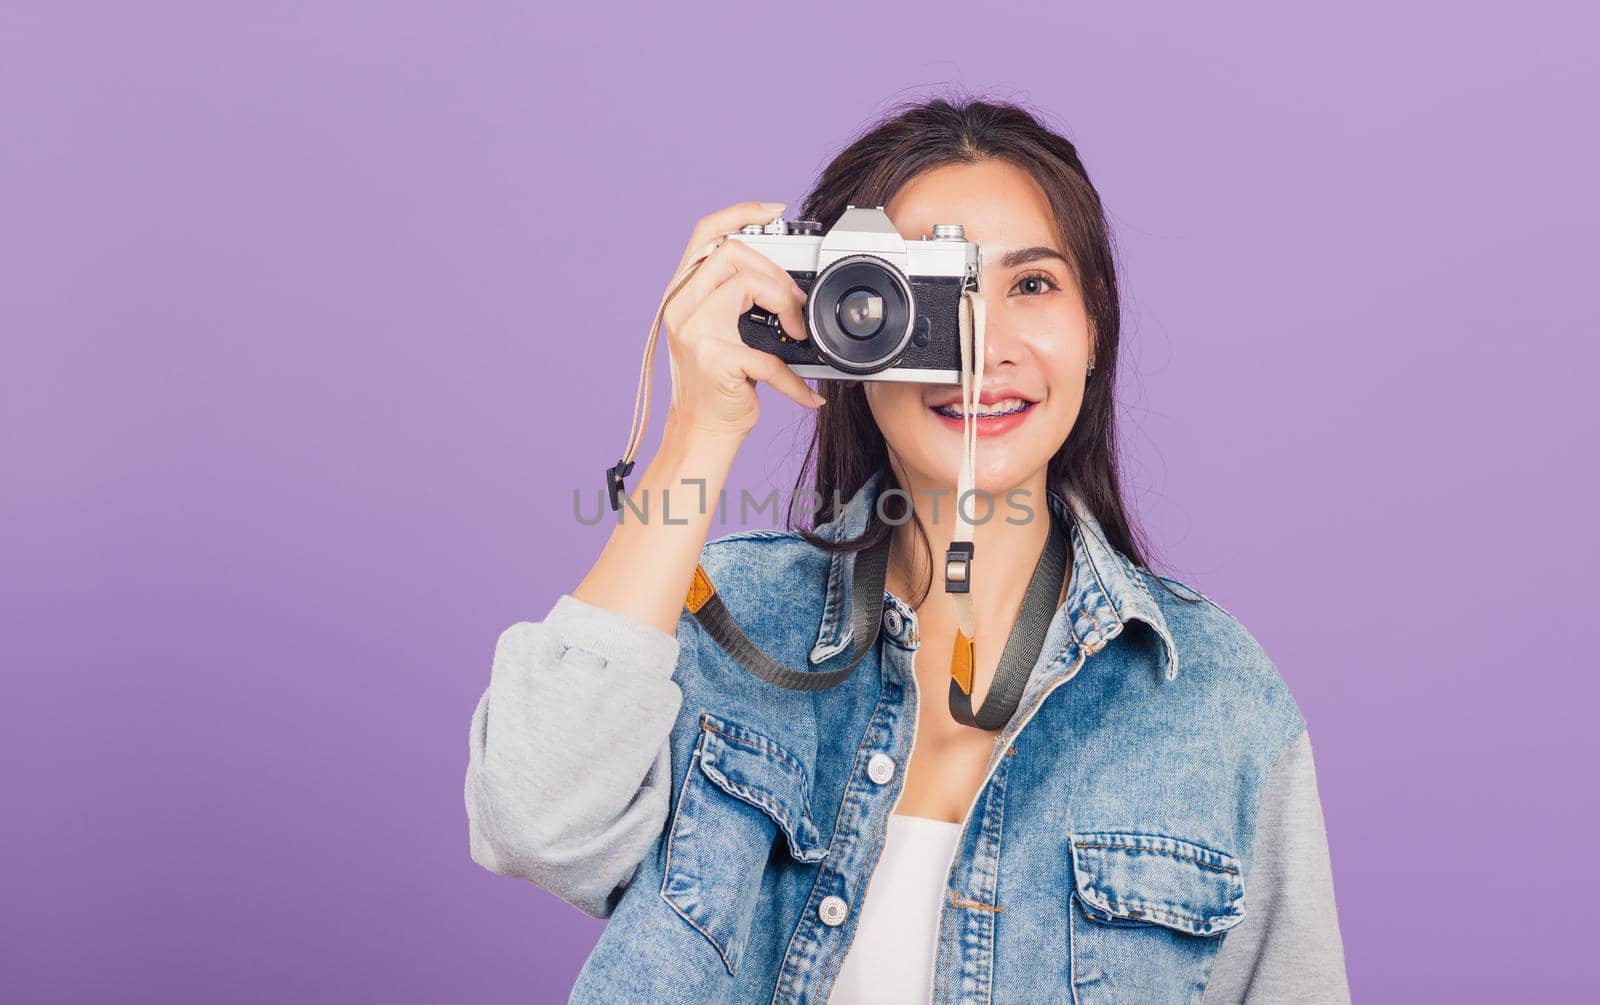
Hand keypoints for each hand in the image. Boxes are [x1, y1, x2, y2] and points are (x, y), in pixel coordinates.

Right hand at [660, 201, 823, 444]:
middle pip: (734, 253)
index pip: (705, 234)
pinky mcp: (715, 361)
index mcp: (682, 294)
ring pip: (747, 285)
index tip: (775, 211)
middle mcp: (681, 307)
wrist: (701, 433)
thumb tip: (783, 278)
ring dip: (786, 305)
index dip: (740, 212)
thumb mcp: (717, 331)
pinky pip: (769, 356)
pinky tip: (807, 394)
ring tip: (798, 334)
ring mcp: (695, 332)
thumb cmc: (717, 384)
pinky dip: (795, 380)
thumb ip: (733, 298)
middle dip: (777, 273)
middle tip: (795, 306)